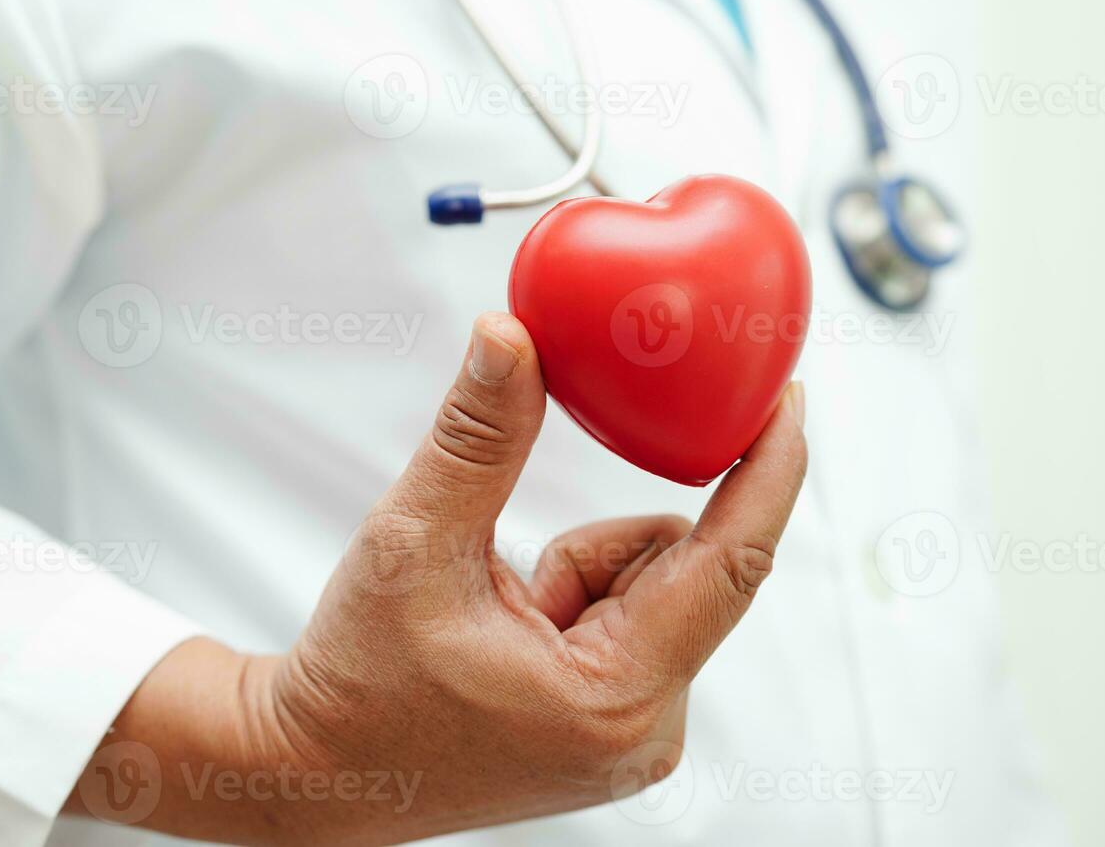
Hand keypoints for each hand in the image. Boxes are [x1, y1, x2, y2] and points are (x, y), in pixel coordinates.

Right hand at [70, 313, 806, 844]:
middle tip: (515, 568)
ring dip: (579, 568)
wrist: (316, 770)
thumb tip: (512, 335)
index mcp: (616, 696)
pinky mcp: (615, 726)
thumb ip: (478, 436)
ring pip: (649, 585)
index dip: (770, 470)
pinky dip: (575, 594)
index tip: (788, 395)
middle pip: (677, 570)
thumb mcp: (416, 543)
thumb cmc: (358, 681)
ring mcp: (633, 734)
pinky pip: (629, 616)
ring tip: (493, 616)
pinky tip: (504, 632)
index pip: (731, 563)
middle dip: (594, 542)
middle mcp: (646, 729)